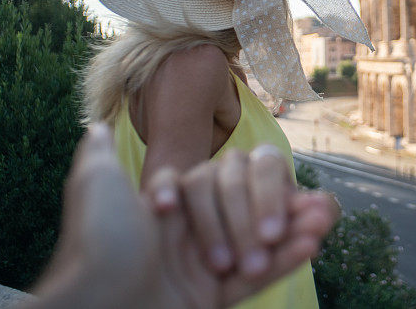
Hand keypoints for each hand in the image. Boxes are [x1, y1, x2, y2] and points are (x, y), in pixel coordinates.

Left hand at [22, 126, 338, 308]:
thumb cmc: (99, 243)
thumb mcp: (95, 184)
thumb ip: (100, 153)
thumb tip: (100, 124)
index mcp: (167, 207)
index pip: (220, 183)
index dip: (247, 188)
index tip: (251, 185)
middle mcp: (185, 235)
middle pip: (243, 209)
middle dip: (266, 210)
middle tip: (280, 222)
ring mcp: (200, 270)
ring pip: (255, 243)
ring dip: (289, 231)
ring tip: (320, 221)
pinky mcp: (209, 302)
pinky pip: (254, 282)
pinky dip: (284, 262)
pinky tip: (311, 244)